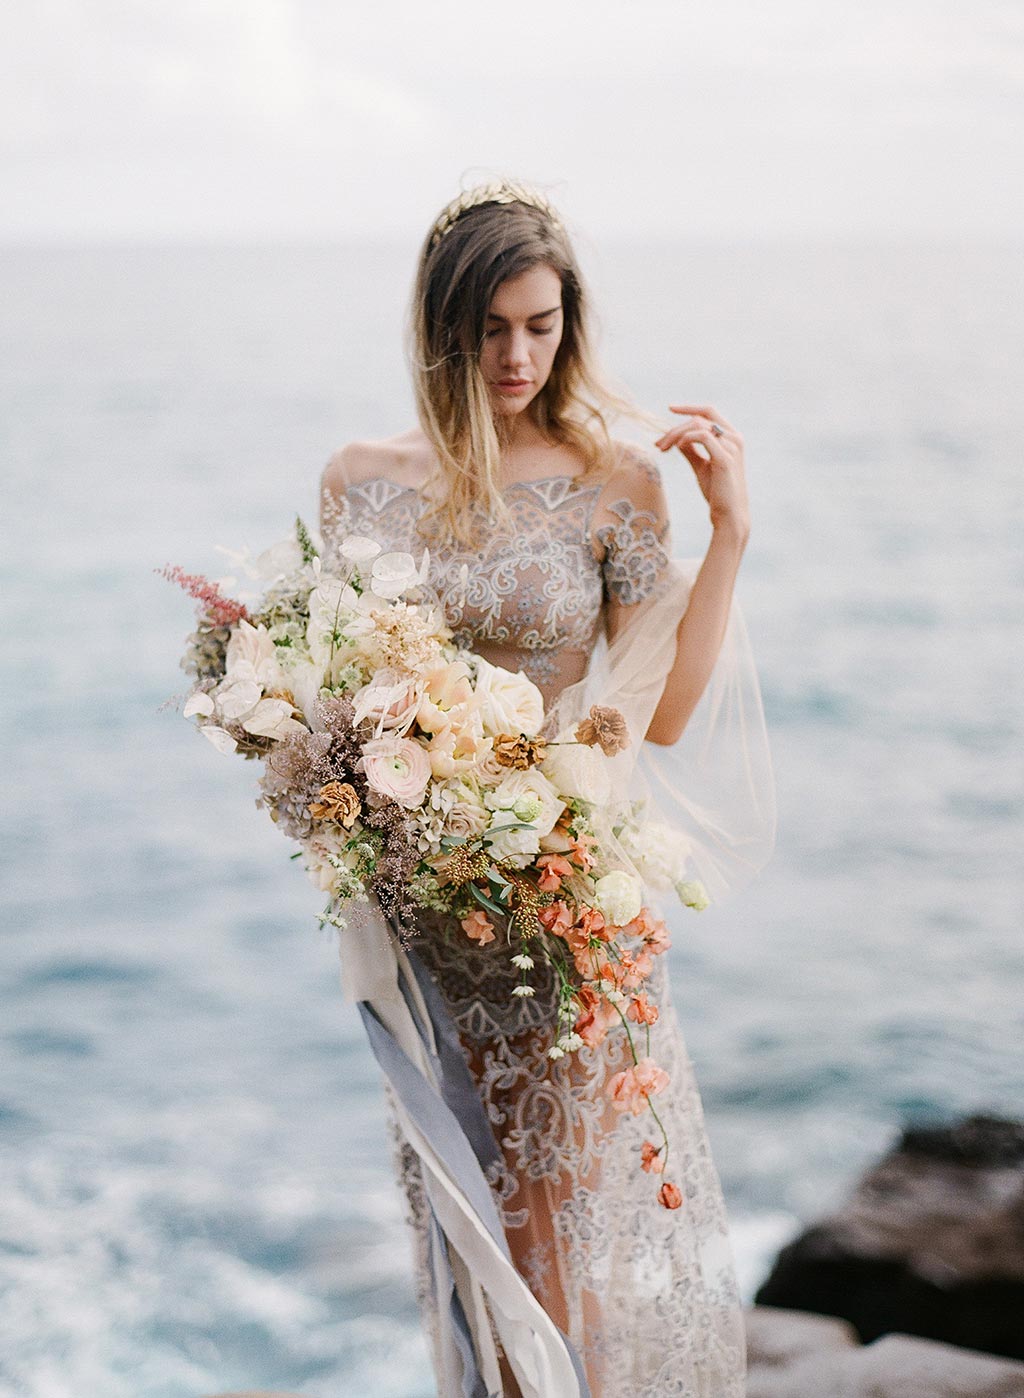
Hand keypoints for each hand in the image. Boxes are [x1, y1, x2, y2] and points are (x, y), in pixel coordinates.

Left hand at [655, 404, 749, 541]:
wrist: (728, 514)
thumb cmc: (717, 491)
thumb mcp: (701, 466)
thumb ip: (692, 450)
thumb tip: (678, 439)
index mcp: (731, 437)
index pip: (709, 412)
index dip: (689, 408)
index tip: (670, 408)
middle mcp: (734, 438)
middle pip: (700, 417)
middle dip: (676, 426)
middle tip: (659, 443)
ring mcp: (732, 447)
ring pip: (698, 425)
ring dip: (676, 434)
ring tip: (664, 448)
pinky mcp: (724, 459)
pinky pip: (702, 437)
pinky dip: (686, 439)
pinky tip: (677, 448)